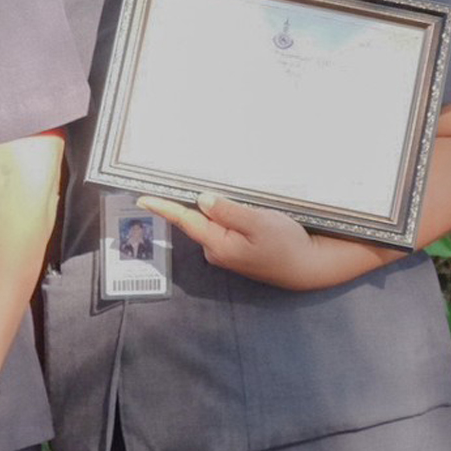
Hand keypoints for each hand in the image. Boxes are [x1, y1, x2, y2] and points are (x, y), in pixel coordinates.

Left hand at [137, 192, 382, 290]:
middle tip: (209, 183)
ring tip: (242, 202)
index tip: (142, 198)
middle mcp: (216, 250)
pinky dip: (228, 216)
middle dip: (199, 201)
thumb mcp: (259, 223)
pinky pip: (224, 227)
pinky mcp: (237, 249)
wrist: (308, 267)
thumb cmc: (286, 245)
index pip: (185, 220)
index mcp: (218, 243)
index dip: (163, 207)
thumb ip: (229, 211)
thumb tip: (202, 199)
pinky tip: (246, 212)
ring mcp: (226, 251)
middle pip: (198, 218)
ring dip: (218, 208)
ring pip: (213, 221)